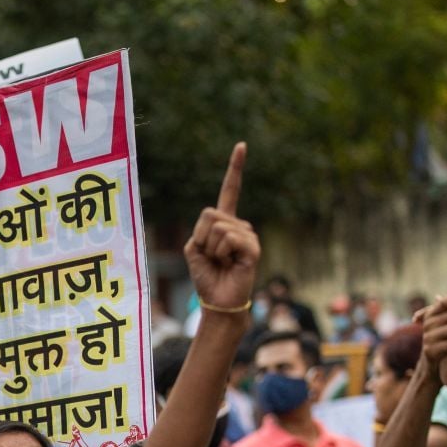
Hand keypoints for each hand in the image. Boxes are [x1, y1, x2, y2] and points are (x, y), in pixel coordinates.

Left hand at [183, 144, 259, 313]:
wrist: (217, 301)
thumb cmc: (206, 277)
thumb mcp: (194, 250)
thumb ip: (200, 231)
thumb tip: (218, 226)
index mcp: (224, 223)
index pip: (230, 191)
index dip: (235, 169)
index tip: (241, 145)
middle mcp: (239, 225)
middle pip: (209, 214)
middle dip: (201, 238)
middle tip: (211, 258)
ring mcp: (248, 235)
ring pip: (217, 228)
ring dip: (211, 249)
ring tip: (221, 263)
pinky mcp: (253, 248)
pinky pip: (228, 238)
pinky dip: (221, 253)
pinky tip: (230, 264)